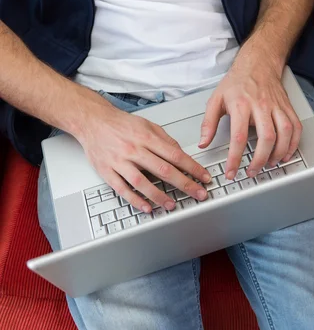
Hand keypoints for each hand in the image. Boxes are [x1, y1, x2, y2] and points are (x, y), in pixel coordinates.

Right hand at [76, 96, 210, 212]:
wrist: (93, 121)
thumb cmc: (121, 124)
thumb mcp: (147, 125)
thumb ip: (165, 139)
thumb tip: (181, 153)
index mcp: (146, 137)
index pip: (175, 155)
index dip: (192, 168)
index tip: (204, 177)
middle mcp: (134, 150)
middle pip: (163, 170)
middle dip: (184, 184)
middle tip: (199, 194)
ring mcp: (120, 162)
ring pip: (142, 182)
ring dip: (159, 196)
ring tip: (172, 205)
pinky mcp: (107, 171)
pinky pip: (122, 189)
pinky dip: (135, 200)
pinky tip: (146, 207)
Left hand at [199, 38, 301, 179]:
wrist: (257, 63)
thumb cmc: (236, 82)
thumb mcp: (216, 99)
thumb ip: (208, 123)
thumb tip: (203, 142)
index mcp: (241, 105)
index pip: (238, 137)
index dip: (235, 158)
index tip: (231, 171)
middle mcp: (261, 106)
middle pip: (266, 138)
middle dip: (260, 160)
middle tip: (252, 172)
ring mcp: (277, 106)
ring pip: (284, 133)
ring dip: (279, 153)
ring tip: (269, 164)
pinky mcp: (287, 107)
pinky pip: (295, 127)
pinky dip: (293, 144)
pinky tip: (285, 154)